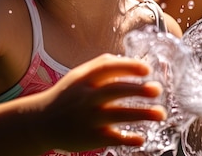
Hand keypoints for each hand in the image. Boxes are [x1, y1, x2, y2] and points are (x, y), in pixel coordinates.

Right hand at [35, 54, 165, 151]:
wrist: (40, 123)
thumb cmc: (67, 96)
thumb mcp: (78, 76)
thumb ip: (102, 65)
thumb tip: (131, 61)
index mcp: (85, 79)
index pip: (108, 67)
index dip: (128, 67)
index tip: (146, 70)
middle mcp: (86, 97)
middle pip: (115, 90)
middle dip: (138, 90)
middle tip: (157, 89)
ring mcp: (88, 118)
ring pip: (118, 115)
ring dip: (142, 114)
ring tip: (161, 114)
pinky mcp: (90, 138)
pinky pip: (112, 138)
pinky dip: (128, 139)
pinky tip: (141, 138)